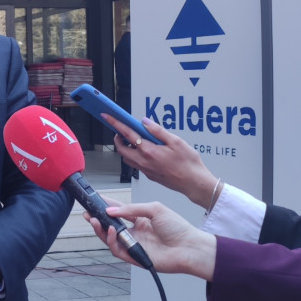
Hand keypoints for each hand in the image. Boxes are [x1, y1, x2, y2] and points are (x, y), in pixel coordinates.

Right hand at [85, 200, 216, 279]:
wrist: (189, 247)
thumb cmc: (178, 228)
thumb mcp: (154, 209)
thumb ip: (131, 209)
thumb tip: (111, 210)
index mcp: (140, 220)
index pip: (118, 212)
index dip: (106, 207)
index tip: (95, 201)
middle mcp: (135, 233)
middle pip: (110, 227)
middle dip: (98, 220)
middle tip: (88, 214)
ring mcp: (134, 245)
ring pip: (110, 239)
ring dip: (101, 230)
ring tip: (95, 221)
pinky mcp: (134, 257)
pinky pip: (117, 250)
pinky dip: (111, 241)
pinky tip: (111, 231)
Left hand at [103, 115, 218, 208]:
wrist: (194, 183)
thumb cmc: (188, 163)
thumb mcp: (176, 141)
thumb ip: (158, 131)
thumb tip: (144, 122)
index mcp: (149, 151)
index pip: (127, 134)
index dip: (115, 124)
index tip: (107, 116)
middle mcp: (143, 161)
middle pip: (121, 149)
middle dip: (118, 139)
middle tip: (122, 131)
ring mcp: (145, 170)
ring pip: (127, 158)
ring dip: (126, 149)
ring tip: (135, 141)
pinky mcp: (149, 175)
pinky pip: (136, 164)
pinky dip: (135, 156)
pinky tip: (146, 151)